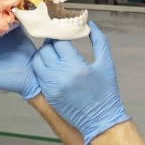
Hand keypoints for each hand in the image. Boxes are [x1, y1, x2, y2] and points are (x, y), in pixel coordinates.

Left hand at [33, 21, 129, 144]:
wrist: (101, 120)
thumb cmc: (106, 91)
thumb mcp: (107, 63)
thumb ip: (99, 40)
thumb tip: (89, 24)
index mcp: (76, 66)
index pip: (60, 43)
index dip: (61, 35)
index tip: (65, 34)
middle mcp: (60, 76)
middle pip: (46, 50)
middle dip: (52, 44)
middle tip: (59, 42)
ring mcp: (51, 87)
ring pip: (38, 61)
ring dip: (44, 54)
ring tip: (54, 53)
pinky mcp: (48, 95)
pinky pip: (38, 74)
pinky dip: (42, 67)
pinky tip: (51, 65)